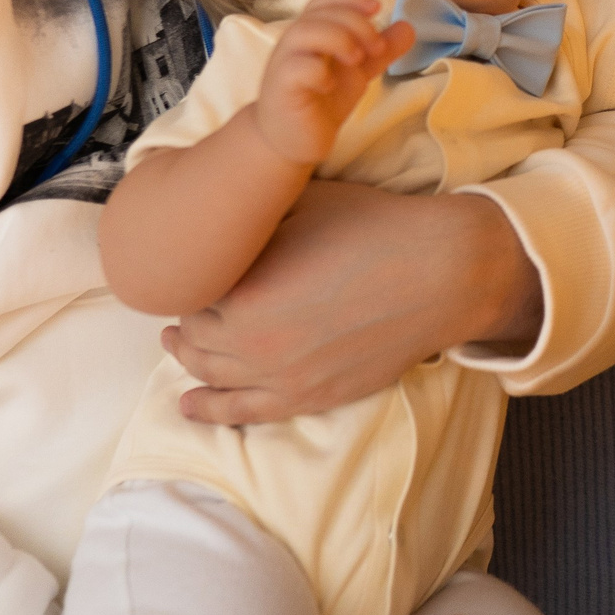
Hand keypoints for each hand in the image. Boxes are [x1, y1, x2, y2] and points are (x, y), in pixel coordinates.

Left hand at [164, 182, 543, 423]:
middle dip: (184, 319)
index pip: (190, 290)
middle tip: (182, 301)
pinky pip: (246, 412)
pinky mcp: (310, 397)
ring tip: (175, 345)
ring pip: (211, 376)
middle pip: (194, 336)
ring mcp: (282, 377)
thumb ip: (254, 217)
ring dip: (188, 360)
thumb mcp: (301, 203)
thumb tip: (227, 210)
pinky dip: (212, 411)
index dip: (191, 276)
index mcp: (242, 293)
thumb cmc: (374, 229)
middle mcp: (252, 344)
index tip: (197, 264)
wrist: (439, 275)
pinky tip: (189, 406)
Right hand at [249, 0, 415, 168]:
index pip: (326, 0)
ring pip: (304, 31)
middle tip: (377, 48)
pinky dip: (318, 71)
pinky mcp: (282, 87)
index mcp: (313, 32)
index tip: (377, 9)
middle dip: (356, 24)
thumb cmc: (322, 101)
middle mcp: (295, 42)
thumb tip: (408, 26)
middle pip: (321, 13)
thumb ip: (381, 50)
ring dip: (338, 39)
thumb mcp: (358, 71)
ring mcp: (284, 63)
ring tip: (357, 60)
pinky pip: (295, 68)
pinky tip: (330, 85)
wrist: (294, 141)